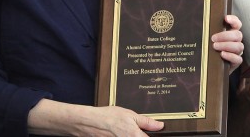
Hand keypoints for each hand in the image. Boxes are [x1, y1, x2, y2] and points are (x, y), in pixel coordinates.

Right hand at [28, 100, 163, 135]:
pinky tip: (120, 133)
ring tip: (125, 130)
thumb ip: (147, 122)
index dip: (153, 136)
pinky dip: (122, 136)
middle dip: (140, 135)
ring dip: (133, 136)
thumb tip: (160, 126)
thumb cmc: (108, 117)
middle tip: (135, 131)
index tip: (155, 134)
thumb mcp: (130, 115)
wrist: (88, 123)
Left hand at [211, 14, 243, 71]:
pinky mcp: (236, 62)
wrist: (210, 67)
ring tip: (215, 46)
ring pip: (239, 46)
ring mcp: (237, 52)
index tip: (226, 18)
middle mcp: (236, 41)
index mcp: (231, 33)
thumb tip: (198, 26)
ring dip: (226, 45)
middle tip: (213, 38)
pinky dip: (230, 56)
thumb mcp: (208, 40)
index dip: (234, 20)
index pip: (237, 24)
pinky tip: (222, 54)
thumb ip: (208, 33)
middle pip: (238, 35)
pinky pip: (238, 59)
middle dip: (225, 35)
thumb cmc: (209, 49)